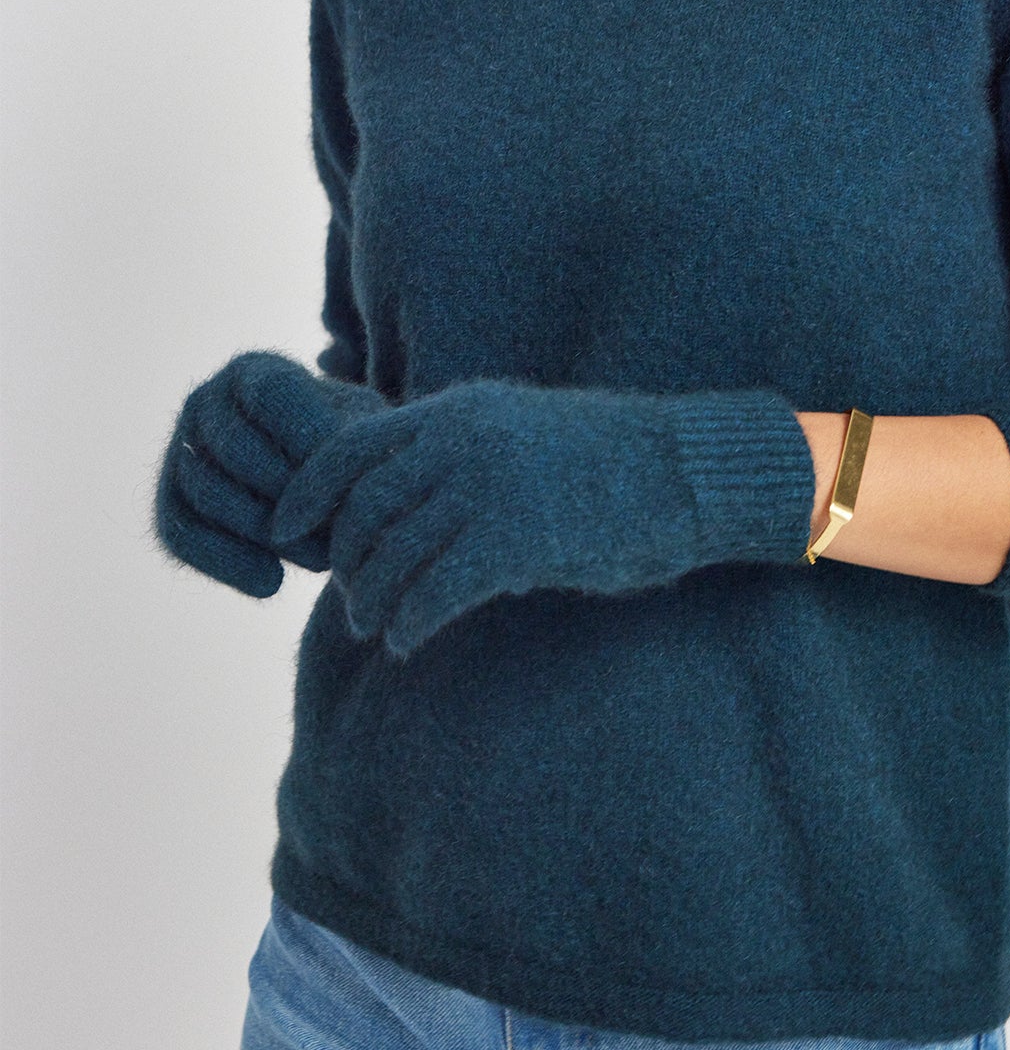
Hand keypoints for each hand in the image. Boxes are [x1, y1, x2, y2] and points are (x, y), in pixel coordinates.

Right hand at [153, 350, 384, 595]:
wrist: (318, 479)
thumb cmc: (348, 445)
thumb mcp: (361, 429)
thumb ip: (351, 442)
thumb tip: (331, 480)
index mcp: (255, 370)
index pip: (272, 394)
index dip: (307, 437)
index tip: (345, 480)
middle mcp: (206, 401)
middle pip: (237, 450)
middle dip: (291, 498)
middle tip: (339, 533)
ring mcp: (180, 449)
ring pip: (208, 493)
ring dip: (265, 534)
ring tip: (320, 560)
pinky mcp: (169, 501)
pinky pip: (180, 534)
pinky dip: (225, 562)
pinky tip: (272, 584)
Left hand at [269, 377, 692, 659]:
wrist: (685, 469)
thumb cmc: (608, 462)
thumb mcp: (518, 435)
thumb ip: (457, 458)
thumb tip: (403, 510)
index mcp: (457, 408)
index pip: (346, 447)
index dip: (304, 494)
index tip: (284, 532)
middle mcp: (460, 439)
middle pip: (361, 509)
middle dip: (347, 562)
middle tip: (354, 601)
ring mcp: (486, 485)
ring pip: (390, 554)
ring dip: (373, 601)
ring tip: (379, 627)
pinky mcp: (515, 536)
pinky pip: (433, 590)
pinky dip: (411, 621)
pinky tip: (411, 640)